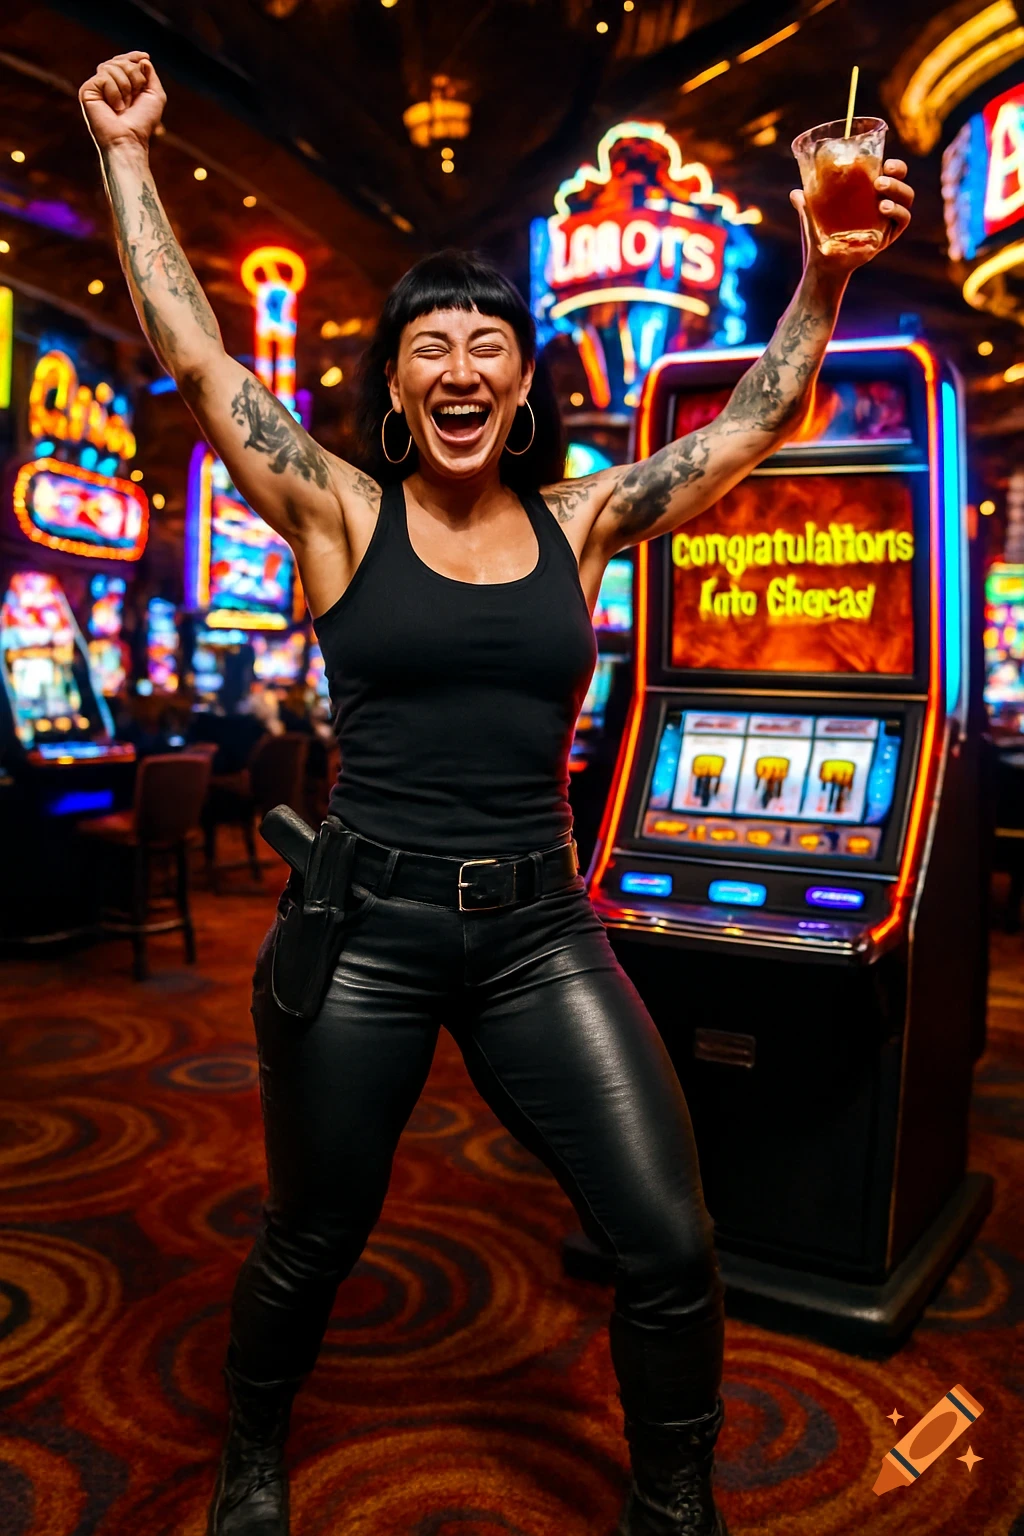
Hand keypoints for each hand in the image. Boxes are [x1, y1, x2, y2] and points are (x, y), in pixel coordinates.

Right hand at [79, 52, 165, 153]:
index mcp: (122, 84)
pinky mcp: (87, 90)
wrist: (129, 139)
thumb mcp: (155, 97)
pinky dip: (114, 92)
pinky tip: (115, 107)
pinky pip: (103, 77)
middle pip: (119, 61)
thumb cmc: (142, 123)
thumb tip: (143, 59)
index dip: (133, 56)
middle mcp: (108, 83)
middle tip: (135, 95)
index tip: (145, 57)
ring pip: (111, 66)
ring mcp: (97, 86)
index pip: (124, 61)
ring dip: (125, 86)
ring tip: (124, 106)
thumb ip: (151, 76)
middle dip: (134, 75)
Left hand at [790, 158, 914, 273]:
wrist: (822, 264)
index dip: (893, 165)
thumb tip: (796, 193)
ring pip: (906, 198)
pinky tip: (883, 208)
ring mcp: (888, 219)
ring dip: (897, 190)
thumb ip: (806, 202)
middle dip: (898, 175)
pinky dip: (897, 211)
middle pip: (902, 182)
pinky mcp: (889, 235)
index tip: (884, 161)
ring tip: (880, 192)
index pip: (890, 172)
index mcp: (869, 192)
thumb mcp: (812, 215)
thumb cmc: (820, 236)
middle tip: (881, 176)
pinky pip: (903, 220)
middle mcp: (883, 202)